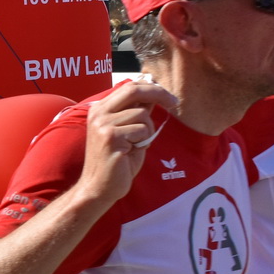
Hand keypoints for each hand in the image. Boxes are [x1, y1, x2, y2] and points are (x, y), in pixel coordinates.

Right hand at [74, 80, 178, 208]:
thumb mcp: (129, 133)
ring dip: (147, 131)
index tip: (169, 97)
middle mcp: (98, 112)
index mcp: (100, 109)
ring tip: (135, 146)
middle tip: (175, 102)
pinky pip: (141, 130)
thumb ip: (136, 114)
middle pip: (134, 90)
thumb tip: (153, 97)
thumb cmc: (117, 162)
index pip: (129, 87)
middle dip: (158, 93)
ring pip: (142, 114)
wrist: (100, 187)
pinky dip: (143, 141)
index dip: (152, 88)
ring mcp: (103, 124)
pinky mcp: (111, 137)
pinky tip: (131, 152)